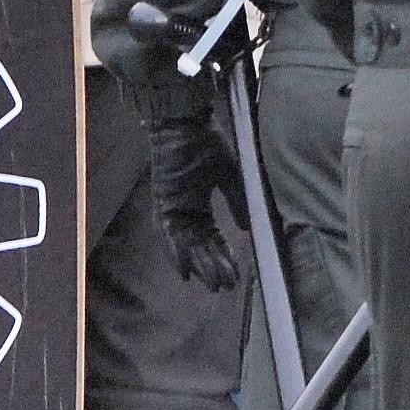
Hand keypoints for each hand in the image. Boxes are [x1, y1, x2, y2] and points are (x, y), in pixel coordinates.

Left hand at [142, 99, 249, 290]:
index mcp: (198, 202)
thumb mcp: (229, 174)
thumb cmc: (205, 142)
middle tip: (223, 286)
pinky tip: (185, 272)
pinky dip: (175, 254)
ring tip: (210, 284)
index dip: (222, 256)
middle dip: (211, 267)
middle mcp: (183, 210)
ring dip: (198, 265)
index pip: (212, 237)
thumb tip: (247, 227)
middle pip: (199, 246)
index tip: (233, 274)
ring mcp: (171, 208)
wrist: (183, 123)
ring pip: (185, 246)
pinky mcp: (162, 204)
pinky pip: (168, 236)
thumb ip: (237, 201)